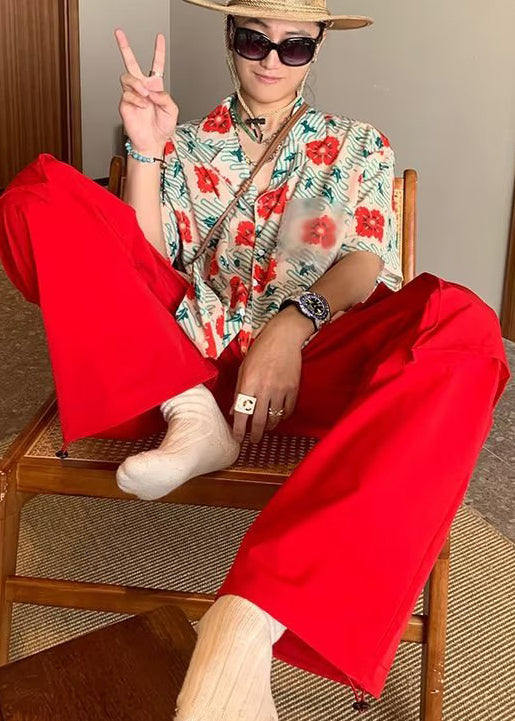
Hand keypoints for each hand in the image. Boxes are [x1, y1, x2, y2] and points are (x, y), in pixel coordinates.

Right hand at [114, 28, 178, 154]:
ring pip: (128, 77)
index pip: (156, 64)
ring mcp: (132, 94)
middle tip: (119, 33)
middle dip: (124, 46)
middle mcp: (142, 87)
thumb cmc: (162, 128)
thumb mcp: (172, 110)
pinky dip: (137, 99)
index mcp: (155, 86)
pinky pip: (127, 94)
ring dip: (137, 84)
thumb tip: (151, 89)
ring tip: (145, 95)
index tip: (159, 37)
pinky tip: (142, 106)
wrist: (152, 142)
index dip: (158, 50)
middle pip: (130, 62)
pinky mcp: (125, 103)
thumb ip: (165, 96)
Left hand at [229, 325, 302, 443]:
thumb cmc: (260, 350)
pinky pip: (288, 410)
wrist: (284, 338)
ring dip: (269, 426)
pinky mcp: (293, 389)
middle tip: (253, 440)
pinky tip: (278, 416)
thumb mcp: (244, 368)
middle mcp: (264, 390)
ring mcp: (280, 390)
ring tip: (265, 428)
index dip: (239, 429)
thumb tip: (234, 411)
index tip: (238, 437)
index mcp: (248, 384)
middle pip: (258, 421)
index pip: (241, 413)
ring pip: (274, 418)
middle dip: (255, 434)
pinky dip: (282, 417)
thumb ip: (239, 391)